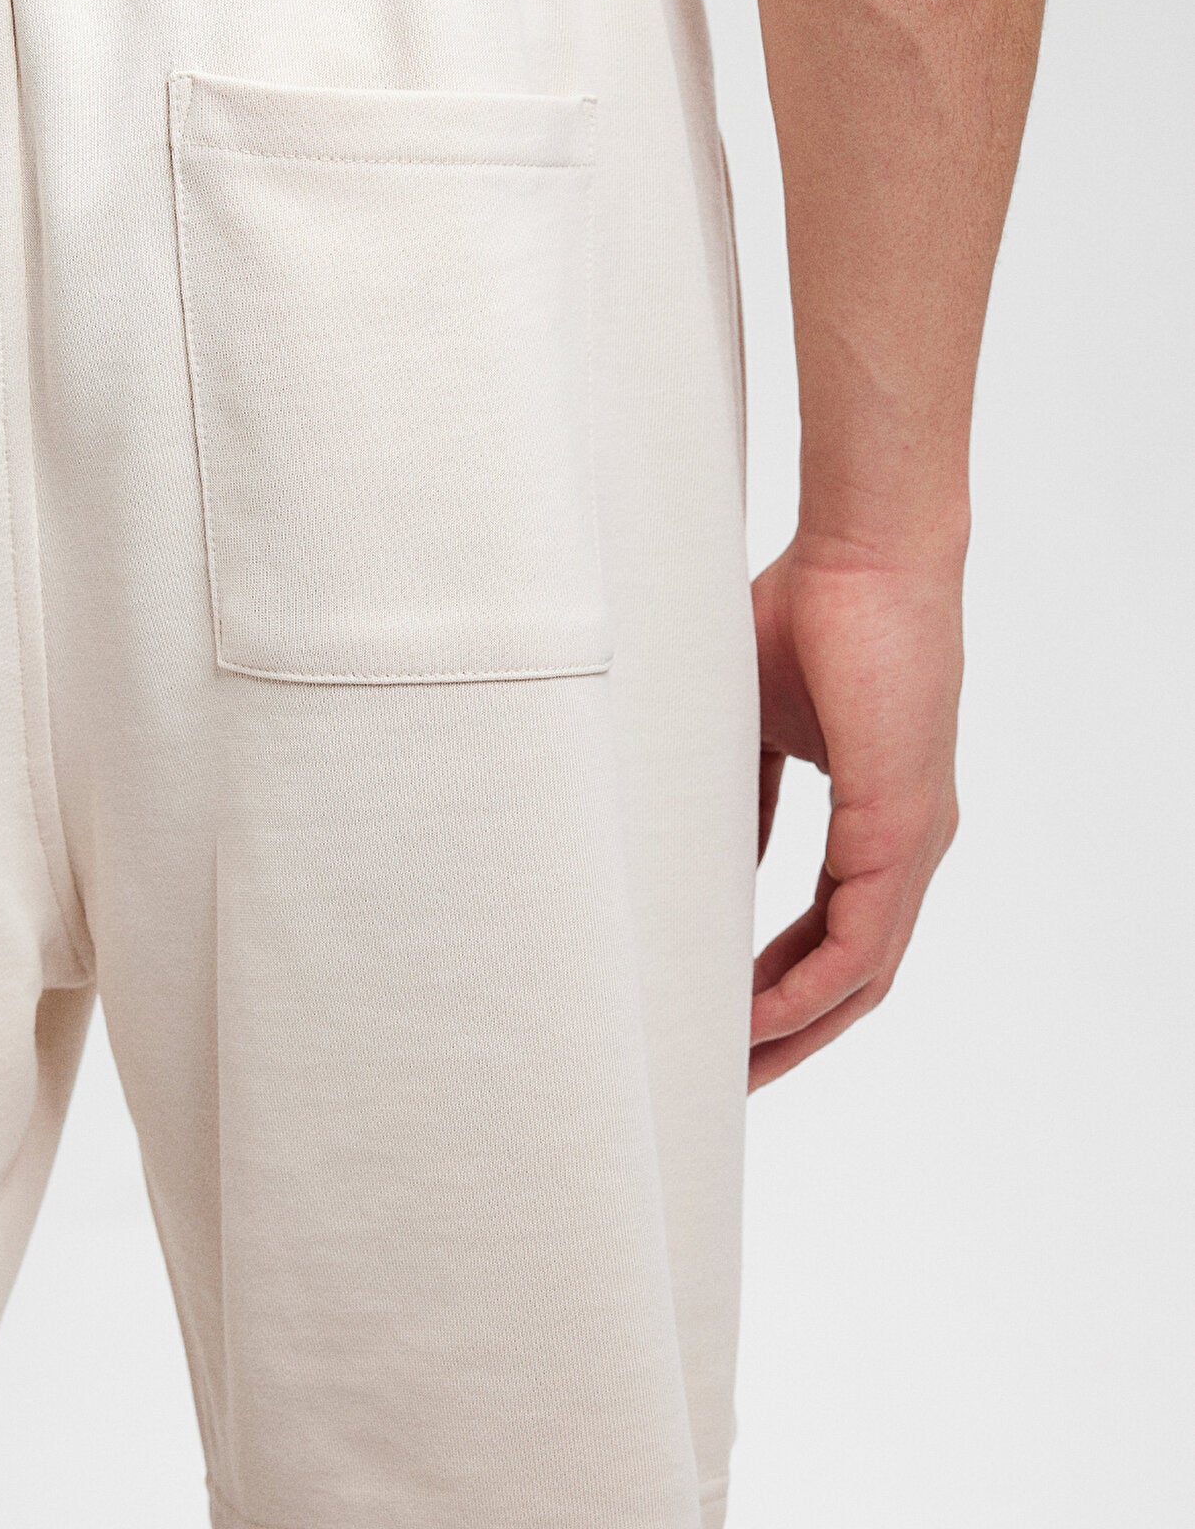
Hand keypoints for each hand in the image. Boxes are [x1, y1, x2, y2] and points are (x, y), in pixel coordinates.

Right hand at [749, 533, 963, 1089]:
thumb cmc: (811, 612)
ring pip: (861, 976)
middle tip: (723, 1076)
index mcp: (880, 820)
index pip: (834, 931)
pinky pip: (859, 945)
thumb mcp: (757, 726)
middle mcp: (907, 842)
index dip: (779, 984)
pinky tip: (752, 1017)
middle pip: (856, 977)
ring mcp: (913, 841)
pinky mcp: (903, 828)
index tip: (721, 1017)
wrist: (862, 554)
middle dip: (788, 1033)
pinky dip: (805, 990)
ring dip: (794, 1029)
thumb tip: (716, 859)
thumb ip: (744, 799)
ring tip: (729, 1068)